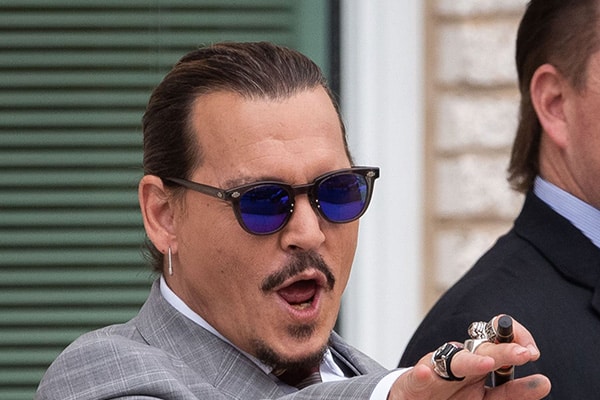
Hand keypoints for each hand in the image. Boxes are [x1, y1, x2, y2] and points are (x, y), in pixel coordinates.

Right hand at [388, 316, 550, 399]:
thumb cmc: (450, 397)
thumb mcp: (486, 398)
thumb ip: (511, 391)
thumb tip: (544, 382)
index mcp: (478, 366)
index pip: (499, 345)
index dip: (515, 341)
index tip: (533, 352)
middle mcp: (459, 364)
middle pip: (482, 353)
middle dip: (504, 352)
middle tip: (526, 354)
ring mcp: (437, 372)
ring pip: (453, 363)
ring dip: (470, 362)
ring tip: (488, 363)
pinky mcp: (414, 384)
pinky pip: (417, 378)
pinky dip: (421, 375)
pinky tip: (425, 372)